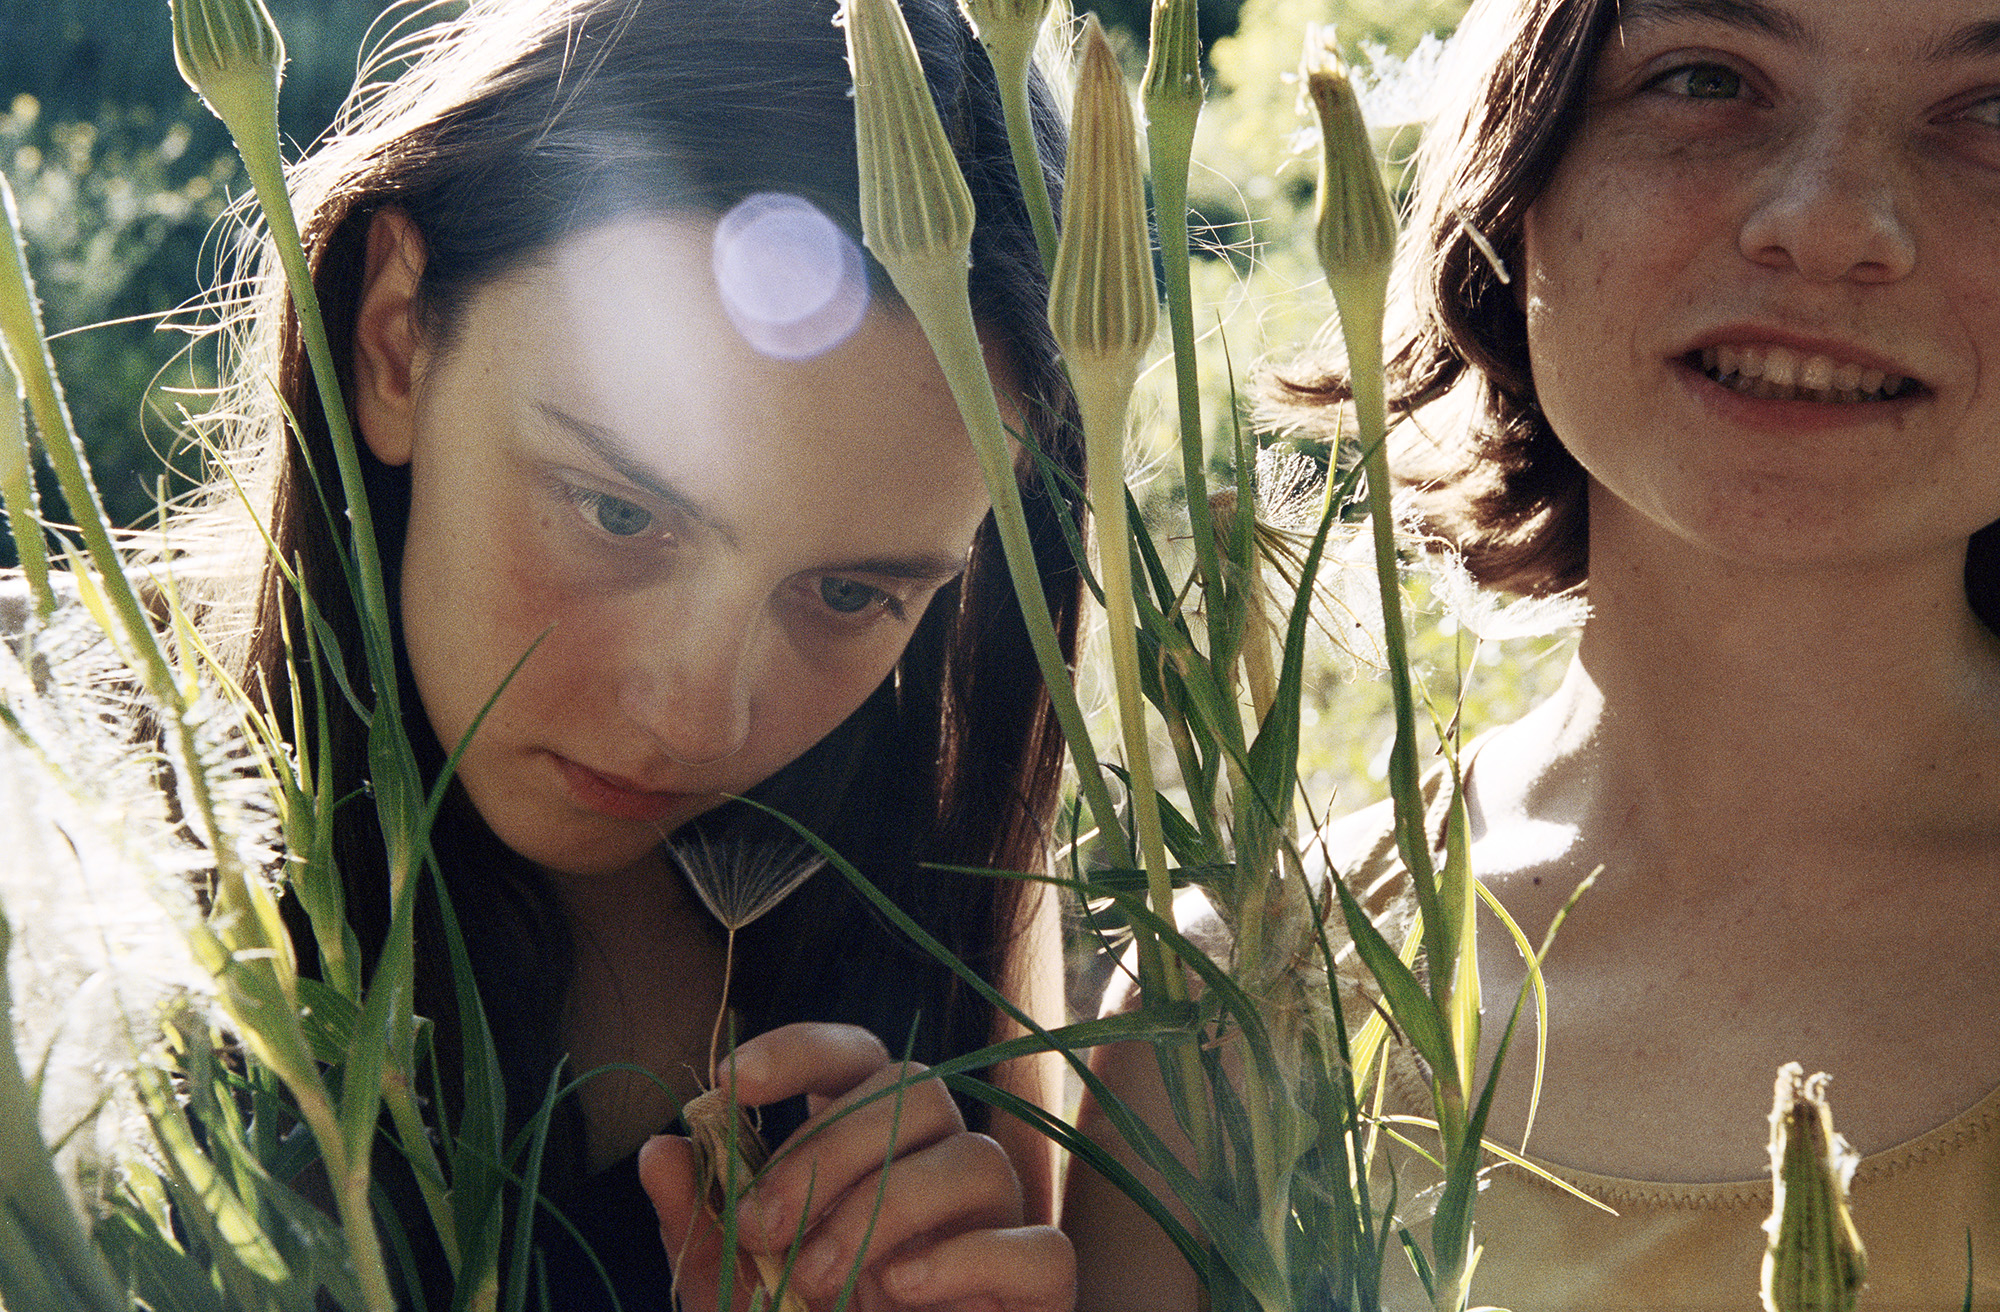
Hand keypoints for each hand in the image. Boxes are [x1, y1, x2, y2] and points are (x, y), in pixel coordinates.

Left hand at [639, 1022, 1073, 1311]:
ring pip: (978, 1156)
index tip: (733, 1081)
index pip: (855, 1058)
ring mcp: (999, 1222)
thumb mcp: (735, 1292)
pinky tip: (900, 1290)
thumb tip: (659, 1151)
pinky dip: (964, 1261)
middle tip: (762, 1224)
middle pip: (917, 1090)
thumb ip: (703, 1228)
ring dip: (887, 1207)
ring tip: (819, 1278)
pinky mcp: (1040, 1286)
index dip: (801, 1049)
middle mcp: (943, 1163)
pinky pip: (1037, 1247)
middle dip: (829, 1148)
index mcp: (874, 1146)